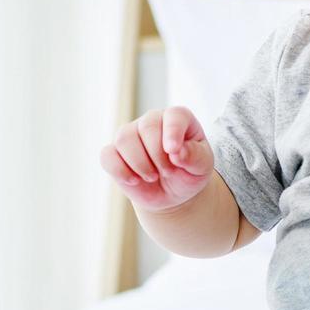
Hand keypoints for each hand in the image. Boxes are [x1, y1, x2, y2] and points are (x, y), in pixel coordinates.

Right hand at [99, 106, 214, 212]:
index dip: (173, 131)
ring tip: (153, 177)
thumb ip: (195, 157)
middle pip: (147, 128)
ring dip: (140, 164)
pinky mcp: (114, 152)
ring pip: (124, 139)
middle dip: (158, 155)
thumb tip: (177, 152)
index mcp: (178, 118)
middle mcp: (152, 121)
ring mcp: (131, 134)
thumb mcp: (201, 167)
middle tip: (168, 172)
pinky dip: (120, 171)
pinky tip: (134, 181)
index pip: (174, 116)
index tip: (173, 151)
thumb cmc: (189, 173)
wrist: (172, 193)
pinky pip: (108, 155)